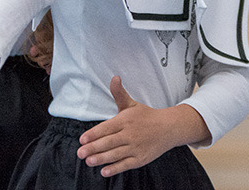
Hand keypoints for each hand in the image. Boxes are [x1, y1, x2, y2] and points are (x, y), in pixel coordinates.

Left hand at [76, 76, 208, 176]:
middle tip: (80, 153)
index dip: (93, 134)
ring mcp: (136, 147)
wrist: (169, 128)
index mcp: (125, 120)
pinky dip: (115, 168)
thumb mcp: (131, 104)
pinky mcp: (141, 159)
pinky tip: (104, 171)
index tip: (82, 139)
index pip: (106, 128)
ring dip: (101, 159)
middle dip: (93, 148)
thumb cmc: (146, 116)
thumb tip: (114, 77)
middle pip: (109, 142)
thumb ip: (119, 93)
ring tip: (88, 161)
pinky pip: (126, 164)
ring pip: (115, 154)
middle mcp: (130, 134)